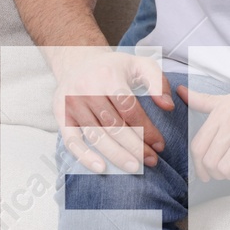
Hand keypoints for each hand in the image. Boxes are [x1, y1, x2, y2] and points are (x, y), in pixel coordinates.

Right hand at [52, 47, 174, 173]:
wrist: (77, 61)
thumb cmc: (114, 67)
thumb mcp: (140, 64)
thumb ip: (158, 82)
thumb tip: (168, 106)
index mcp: (108, 76)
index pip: (130, 109)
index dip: (146, 129)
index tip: (160, 145)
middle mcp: (87, 89)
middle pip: (114, 125)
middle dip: (135, 147)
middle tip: (152, 161)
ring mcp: (72, 103)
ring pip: (96, 136)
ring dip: (117, 155)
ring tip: (135, 168)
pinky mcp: (60, 115)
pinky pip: (72, 141)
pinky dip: (85, 157)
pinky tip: (101, 168)